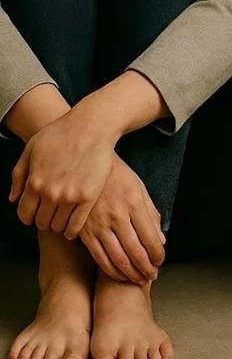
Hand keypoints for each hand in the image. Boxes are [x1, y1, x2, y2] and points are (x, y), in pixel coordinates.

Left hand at [9, 109, 116, 238]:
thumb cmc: (61, 133)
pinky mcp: (89, 197)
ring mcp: (70, 196)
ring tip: (62, 218)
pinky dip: (71, 231)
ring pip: (58, 226)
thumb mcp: (31, 149)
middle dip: (43, 220)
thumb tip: (13, 199)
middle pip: (42, 222)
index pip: (25, 214)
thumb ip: (19, 175)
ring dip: (58, 225)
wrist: (91, 127)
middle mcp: (51, 193)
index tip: (35, 214)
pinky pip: (76, 225)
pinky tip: (72, 229)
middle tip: (51, 214)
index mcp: (35, 182)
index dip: (28, 216)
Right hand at [80, 154, 165, 284]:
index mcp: (133, 203)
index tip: (160, 261)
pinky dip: (111, 270)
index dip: (157, 254)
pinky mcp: (84, 231)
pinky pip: (99, 257)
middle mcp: (117, 216)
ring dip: (130, 273)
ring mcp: (99, 225)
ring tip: (138, 280)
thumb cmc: (117, 176)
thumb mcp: (138, 187)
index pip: (150, 237)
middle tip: (152, 276)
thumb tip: (161, 240)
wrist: (86, 166)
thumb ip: (151, 213)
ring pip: (117, 258)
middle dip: (146, 268)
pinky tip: (119, 275)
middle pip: (135, 251)